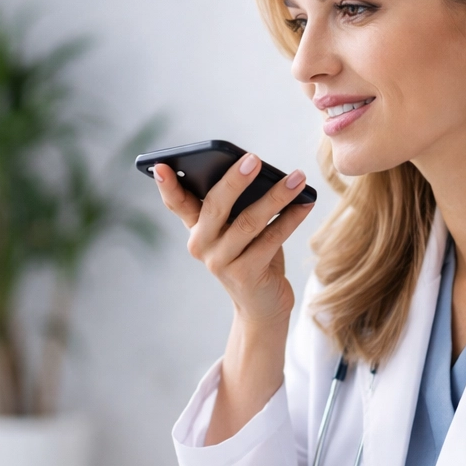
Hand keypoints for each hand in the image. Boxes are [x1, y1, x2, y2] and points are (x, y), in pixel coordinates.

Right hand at [153, 154, 314, 329]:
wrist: (262, 306)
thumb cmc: (252, 257)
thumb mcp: (238, 230)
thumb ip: (238, 205)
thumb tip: (259, 172)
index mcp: (196, 229)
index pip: (177, 203)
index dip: (167, 186)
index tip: (160, 165)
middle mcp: (202, 245)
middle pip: (215, 206)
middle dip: (234, 180)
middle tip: (253, 158)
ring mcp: (221, 262)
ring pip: (248, 221)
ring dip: (276, 196)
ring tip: (296, 178)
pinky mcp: (246, 275)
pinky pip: (270, 239)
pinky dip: (290, 218)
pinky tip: (305, 203)